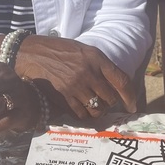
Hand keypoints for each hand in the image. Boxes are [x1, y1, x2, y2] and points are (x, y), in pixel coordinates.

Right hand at [15, 36, 135, 117]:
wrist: (32, 53)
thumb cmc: (59, 50)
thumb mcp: (84, 50)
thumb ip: (100, 65)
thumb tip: (115, 84)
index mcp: (96, 58)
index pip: (122, 81)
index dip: (131, 96)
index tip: (133, 106)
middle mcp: (88, 72)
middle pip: (110, 98)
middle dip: (109, 102)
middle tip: (103, 100)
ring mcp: (76, 86)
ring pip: (97, 109)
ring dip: (97, 110)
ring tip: (92, 105)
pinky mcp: (63, 96)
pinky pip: (81, 114)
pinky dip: (84, 114)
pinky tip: (81, 108)